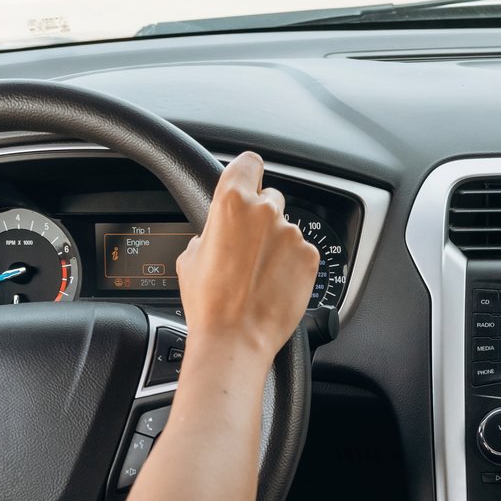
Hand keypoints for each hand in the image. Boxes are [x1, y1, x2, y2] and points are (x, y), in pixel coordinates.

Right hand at [175, 153, 318, 363]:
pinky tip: (275, 284)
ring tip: (259, 274)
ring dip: (276, 244)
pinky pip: (301, 251)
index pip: (249, 163)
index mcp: (231, 201)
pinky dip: (292, 264)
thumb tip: (214, 234)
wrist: (236, 338)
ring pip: (286, 228)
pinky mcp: (309, 257)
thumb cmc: (210, 302)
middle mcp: (265, 211)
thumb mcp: (190, 257)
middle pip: (269, 198)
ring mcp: (291, 234)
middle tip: (247, 247)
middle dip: (260, 217)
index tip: (248, 183)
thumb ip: (209, 231)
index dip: (248, 174)